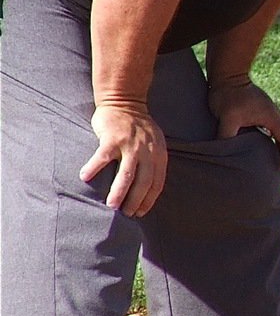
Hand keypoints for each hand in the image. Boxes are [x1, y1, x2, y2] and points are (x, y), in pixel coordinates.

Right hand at [80, 102, 167, 216]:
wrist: (124, 102)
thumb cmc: (138, 127)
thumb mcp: (154, 143)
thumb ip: (152, 161)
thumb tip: (147, 187)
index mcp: (159, 154)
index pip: (157, 183)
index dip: (149, 200)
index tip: (140, 212)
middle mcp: (147, 151)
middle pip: (143, 182)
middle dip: (135, 200)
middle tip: (125, 214)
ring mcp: (130, 145)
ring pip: (126, 174)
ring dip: (119, 192)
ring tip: (111, 206)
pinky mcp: (112, 138)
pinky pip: (102, 157)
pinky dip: (94, 168)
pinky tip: (85, 178)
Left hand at [208, 76, 279, 169]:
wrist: (227, 74)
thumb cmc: (228, 94)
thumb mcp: (227, 117)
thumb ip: (227, 135)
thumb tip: (224, 153)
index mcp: (271, 117)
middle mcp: (273, 114)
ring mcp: (268, 111)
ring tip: (278, 158)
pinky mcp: (261, 109)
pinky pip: (274, 127)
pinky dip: (275, 138)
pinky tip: (266, 144)